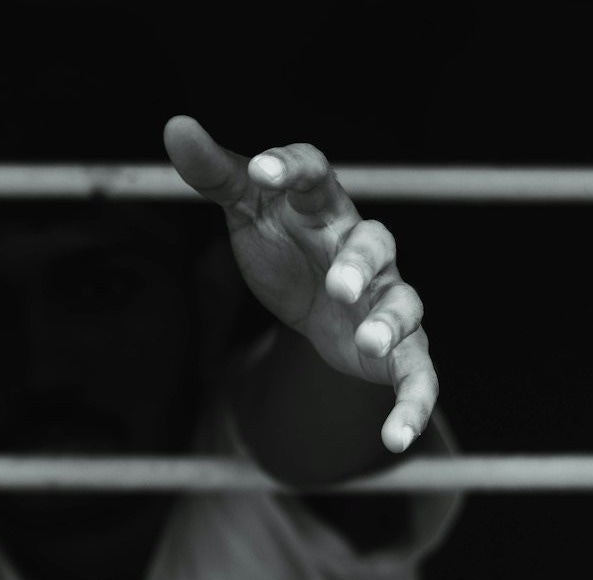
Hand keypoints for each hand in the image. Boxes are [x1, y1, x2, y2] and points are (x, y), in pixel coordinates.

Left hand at [163, 115, 435, 452]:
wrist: (314, 301)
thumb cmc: (284, 246)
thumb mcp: (247, 213)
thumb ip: (216, 175)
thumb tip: (174, 126)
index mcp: (324, 208)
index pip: (317, 176)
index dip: (293, 171)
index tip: (261, 176)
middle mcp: (362, 250)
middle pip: (375, 244)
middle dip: (359, 263)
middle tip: (335, 283)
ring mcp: (384, 300)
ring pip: (403, 304)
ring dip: (389, 322)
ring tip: (367, 341)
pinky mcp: (398, 351)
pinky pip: (419, 375)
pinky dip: (414, 406)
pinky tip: (394, 439)